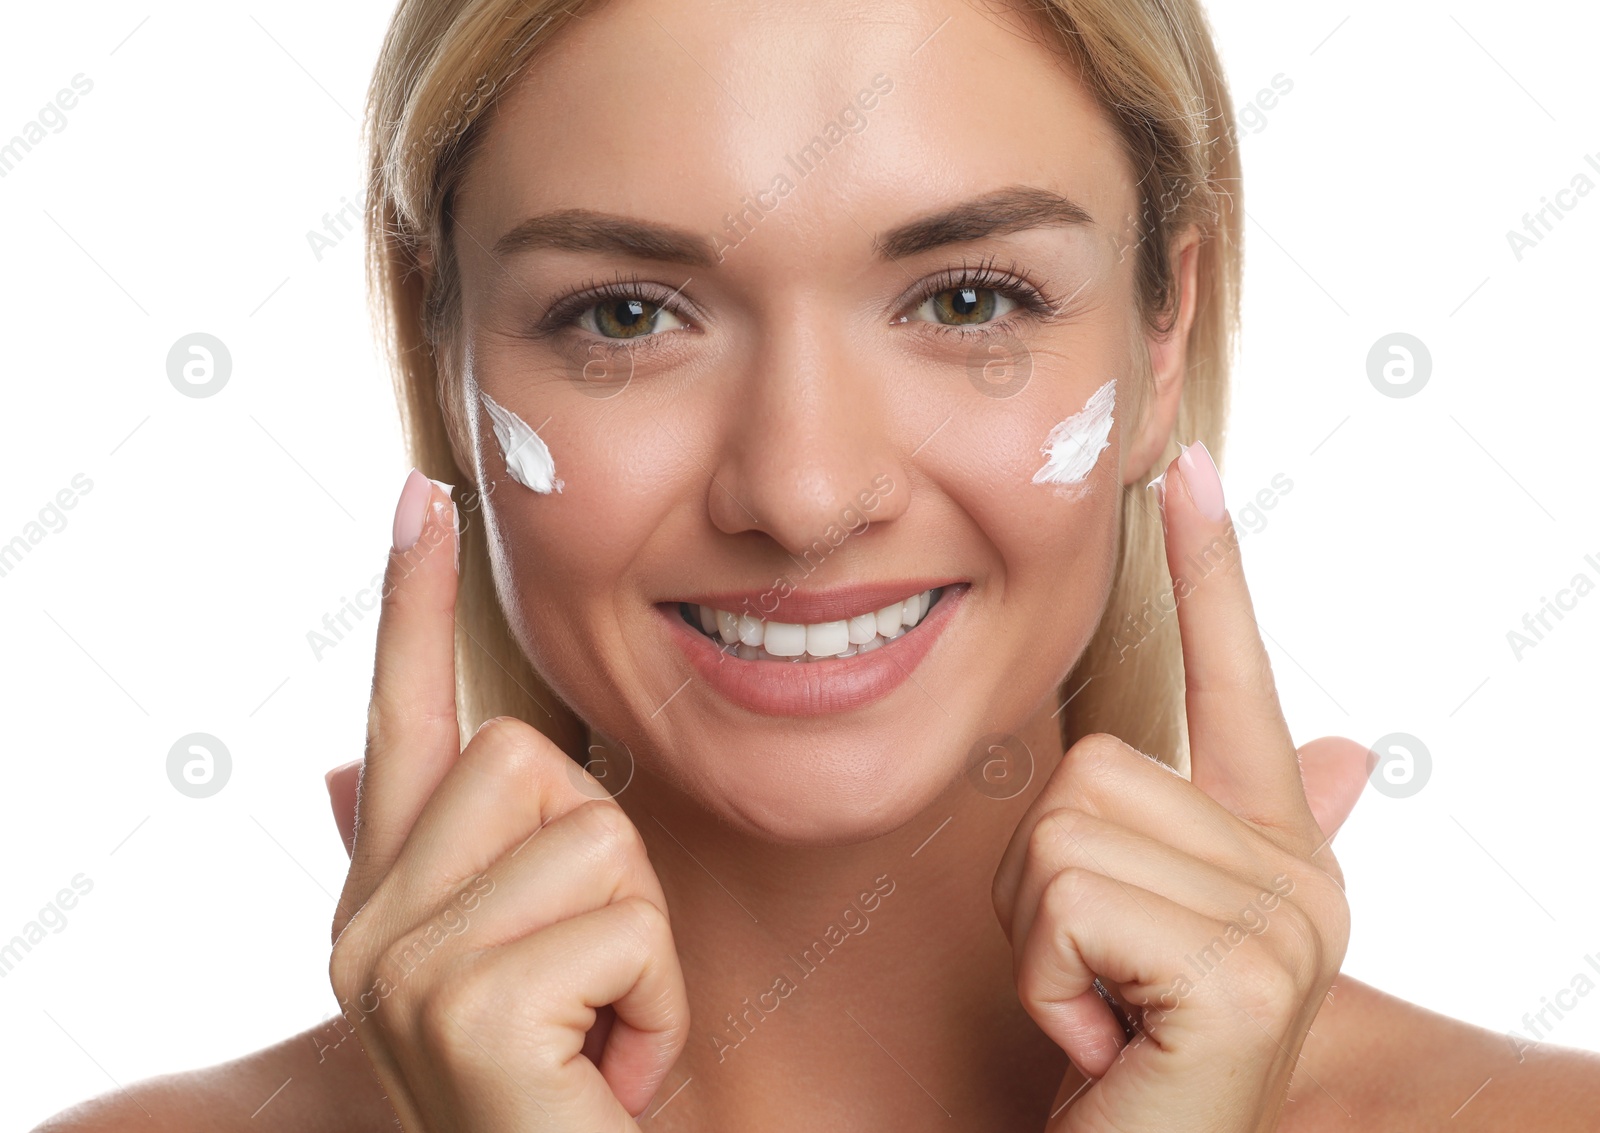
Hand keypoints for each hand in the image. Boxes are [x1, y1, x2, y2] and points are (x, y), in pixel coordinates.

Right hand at [326, 469, 688, 1131]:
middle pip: (535, 760)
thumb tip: (338, 762)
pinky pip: (628, 924)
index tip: (424, 496)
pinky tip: (609, 1072)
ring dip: (641, 946)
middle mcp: (369, 922)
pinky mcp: (465, 1003)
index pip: (401, 717)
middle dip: (608, 865)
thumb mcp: (504, 970)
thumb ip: (437, 863)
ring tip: (601, 1035)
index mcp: (387, 896)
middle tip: (592, 979)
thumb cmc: (551, 1093)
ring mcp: (403, 963)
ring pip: (596, 836)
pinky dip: (658, 1007)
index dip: (409, 603)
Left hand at [993, 443, 1365, 1131]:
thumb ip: (1248, 828)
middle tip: (1092, 977)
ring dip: (1039, 937)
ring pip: (1063, 832)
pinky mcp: (1240, 973)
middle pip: (1087, 772)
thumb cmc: (1135, 1054)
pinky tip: (1101, 1040)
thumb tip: (1356, 749)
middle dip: (1045, 889)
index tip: (1190, 467)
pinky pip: (1066, 901)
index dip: (1216, 570)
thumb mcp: (1163, 934)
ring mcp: (1282, 923)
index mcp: (1274, 848)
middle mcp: (1297, 874)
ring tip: (1096, 1007)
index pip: (1242, 680)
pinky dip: (1045, 981)